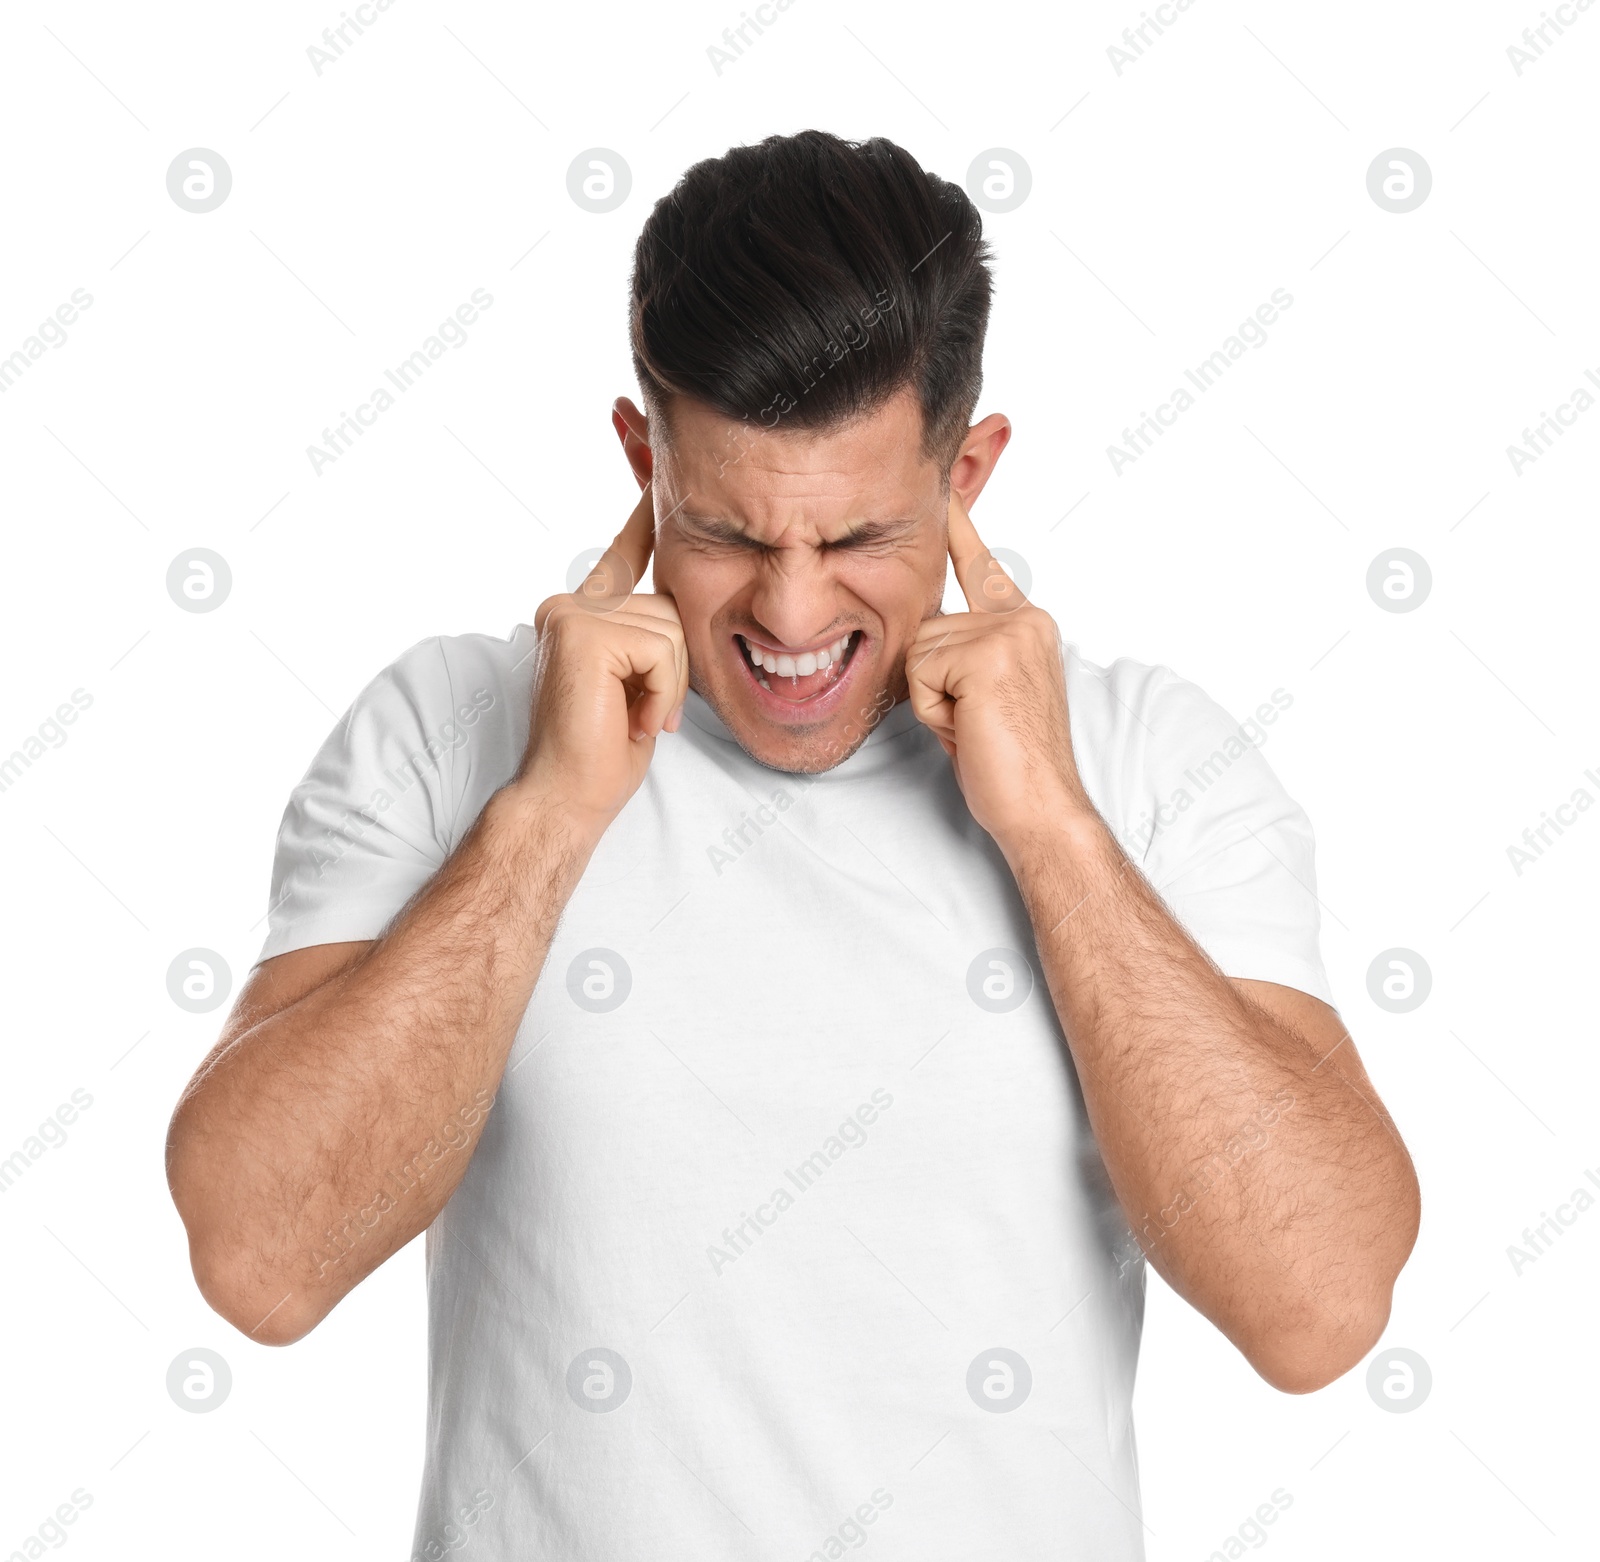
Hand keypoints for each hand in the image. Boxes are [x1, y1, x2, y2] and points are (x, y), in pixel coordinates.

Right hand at [513, 487, 688, 839]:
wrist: (568, 796)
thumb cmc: (607, 749)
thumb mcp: (641, 680)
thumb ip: (650, 635)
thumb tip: (680, 596)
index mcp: (582, 610)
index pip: (625, 550)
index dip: (644, 510)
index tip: (648, 453)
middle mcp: (570, 602)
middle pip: (669, 604)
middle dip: (675, 666)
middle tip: (642, 711)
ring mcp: (570, 613)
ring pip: (671, 627)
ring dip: (668, 684)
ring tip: (635, 716)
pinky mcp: (582, 632)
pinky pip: (661, 649)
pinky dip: (661, 691)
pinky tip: (632, 717)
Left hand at [906, 490, 1091, 847]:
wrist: (1039, 807)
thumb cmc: (1007, 764)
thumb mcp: (981, 695)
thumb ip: (963, 654)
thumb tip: (929, 636)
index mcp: (1024, 623)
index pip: (979, 564)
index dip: (960, 521)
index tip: (948, 475)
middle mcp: (1022, 617)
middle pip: (924, 625)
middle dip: (930, 684)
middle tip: (971, 722)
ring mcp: (1008, 631)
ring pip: (918, 649)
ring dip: (931, 700)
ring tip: (973, 726)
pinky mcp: (988, 652)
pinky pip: (920, 670)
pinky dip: (933, 710)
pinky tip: (970, 728)